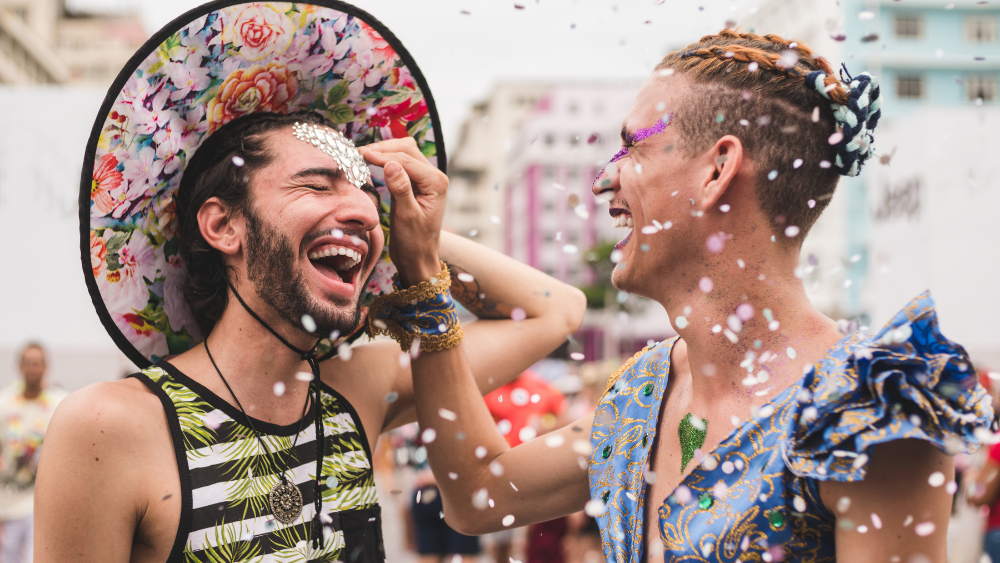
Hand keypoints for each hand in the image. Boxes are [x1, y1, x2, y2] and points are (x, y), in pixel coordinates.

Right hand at [360, 138, 447, 286]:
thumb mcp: (406, 217)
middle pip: (407, 149)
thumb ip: (401, 189)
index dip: (382, 155)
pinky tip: (372, 162)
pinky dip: (386, 160)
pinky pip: (401, 164)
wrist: (418, 257)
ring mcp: (426, 179)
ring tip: (363, 155)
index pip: (406, 160)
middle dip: (383, 149)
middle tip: (359, 153)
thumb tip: (391, 164)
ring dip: (385, 151)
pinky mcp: (416, 183)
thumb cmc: (414, 242)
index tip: (360, 153)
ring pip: (404, 153)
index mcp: (436, 182)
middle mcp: (434, 176)